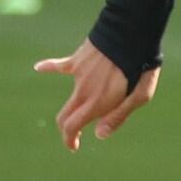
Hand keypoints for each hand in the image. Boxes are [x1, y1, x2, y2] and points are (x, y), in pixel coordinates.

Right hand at [35, 40, 159, 150]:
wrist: (131, 34)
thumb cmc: (141, 66)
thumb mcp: (140, 96)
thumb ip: (119, 116)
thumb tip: (99, 134)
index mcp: (97, 102)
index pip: (72, 126)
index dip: (70, 139)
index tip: (74, 146)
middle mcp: (83, 91)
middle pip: (65, 116)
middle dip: (67, 130)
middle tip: (75, 137)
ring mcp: (78, 75)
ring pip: (70, 96)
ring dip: (73, 107)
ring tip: (82, 111)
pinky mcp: (78, 60)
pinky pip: (59, 65)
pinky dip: (48, 67)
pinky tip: (39, 68)